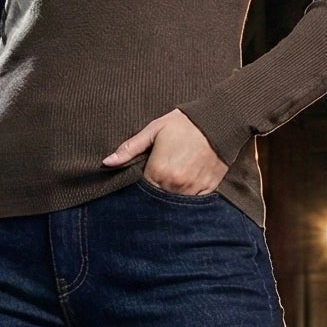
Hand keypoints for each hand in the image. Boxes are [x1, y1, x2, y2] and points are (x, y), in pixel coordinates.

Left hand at [103, 109, 224, 195]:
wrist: (219, 121)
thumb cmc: (183, 124)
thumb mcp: (153, 130)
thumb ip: (129, 149)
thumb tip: (106, 162)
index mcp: (159, 171)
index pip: (141, 192)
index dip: (137, 191)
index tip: (138, 186)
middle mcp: (176, 184)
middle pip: (157, 201)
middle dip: (153, 198)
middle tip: (153, 189)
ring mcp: (193, 189)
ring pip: (175, 205)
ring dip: (169, 200)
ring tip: (168, 189)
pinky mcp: (208, 189)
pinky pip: (194, 204)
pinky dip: (187, 200)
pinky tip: (183, 193)